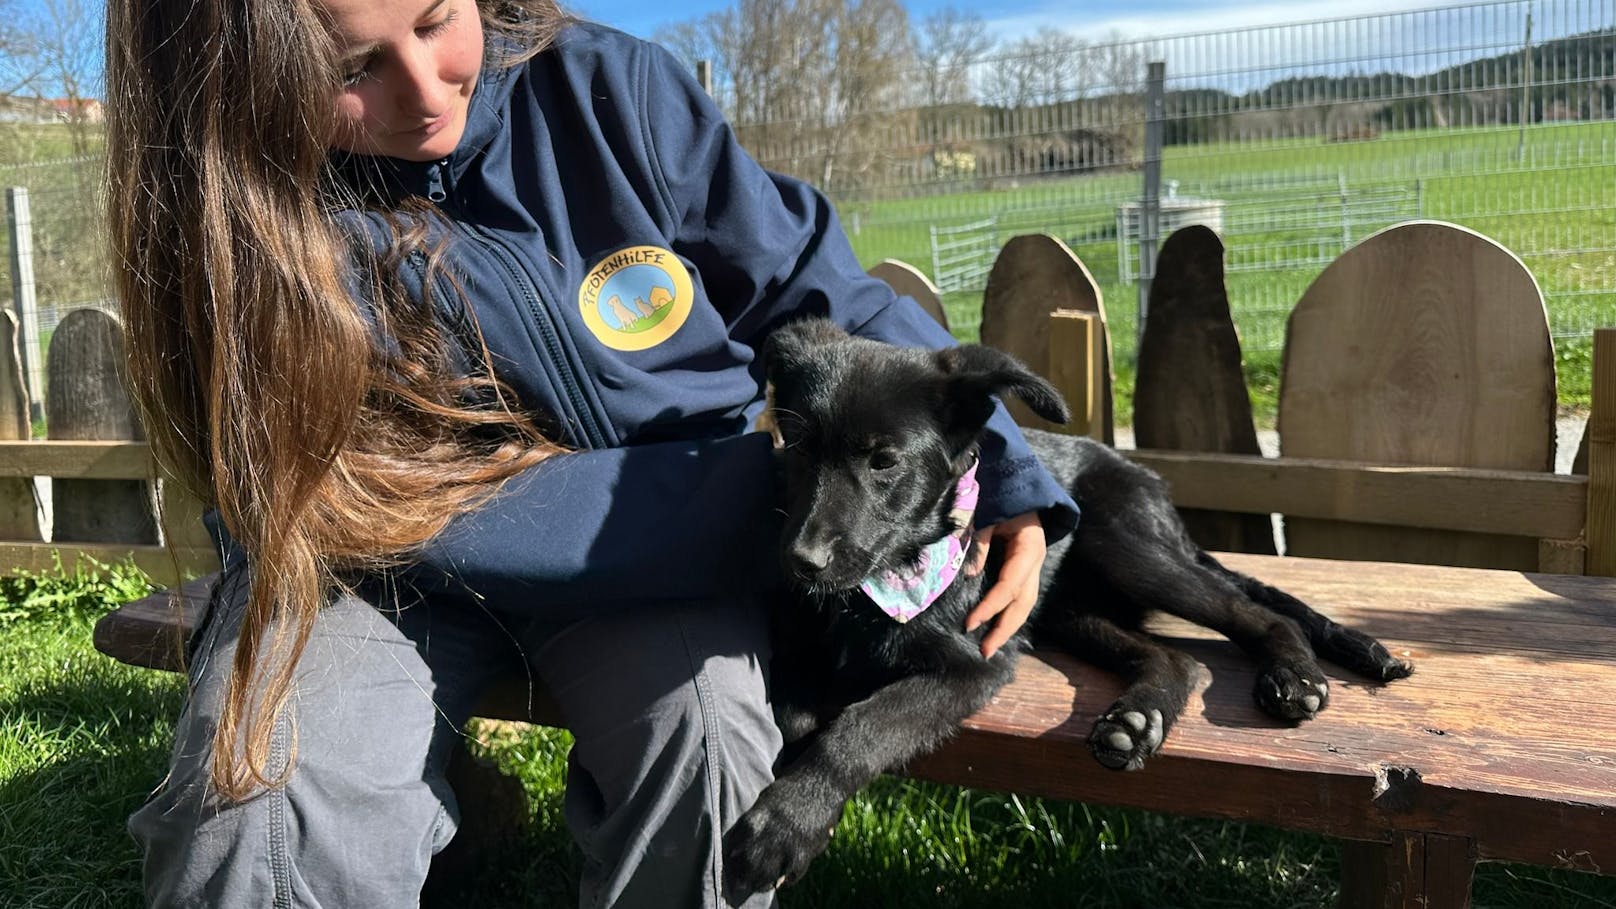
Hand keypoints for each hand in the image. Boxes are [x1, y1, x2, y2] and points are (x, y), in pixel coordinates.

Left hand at [962, 511, 1045, 658]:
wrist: (1022, 486)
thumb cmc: (1004, 498)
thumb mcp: (990, 515)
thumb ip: (979, 542)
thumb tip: (969, 574)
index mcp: (1029, 549)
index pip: (1010, 586)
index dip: (990, 606)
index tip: (970, 623)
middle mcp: (1035, 562)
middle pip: (1023, 603)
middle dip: (1004, 629)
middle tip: (985, 651)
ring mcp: (1033, 567)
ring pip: (1025, 604)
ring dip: (1007, 627)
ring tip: (989, 647)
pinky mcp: (1025, 570)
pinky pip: (1020, 597)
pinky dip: (1009, 615)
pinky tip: (997, 629)